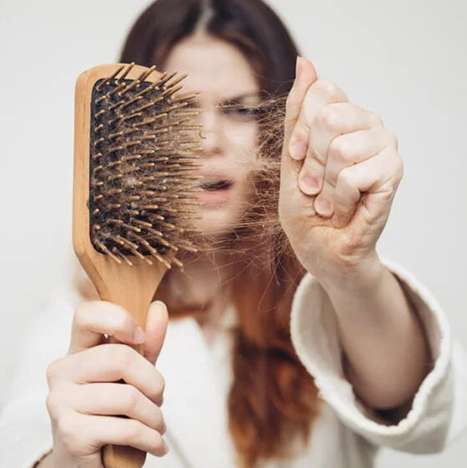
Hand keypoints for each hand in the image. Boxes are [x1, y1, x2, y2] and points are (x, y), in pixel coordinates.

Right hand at [45, 301, 168, 467]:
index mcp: (77, 350)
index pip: (86, 314)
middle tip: (157, 398)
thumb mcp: (134, 373)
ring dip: (154, 416)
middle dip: (153, 382)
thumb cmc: (112, 410)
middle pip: (119, 357)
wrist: (87, 462)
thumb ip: (147, 343)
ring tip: (155, 425)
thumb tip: (158, 307)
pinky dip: (151, 438)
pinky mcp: (70, 431)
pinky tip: (154, 444)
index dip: (118, 319)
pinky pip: (126, 428)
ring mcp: (61, 401)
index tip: (139, 337)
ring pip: (128, 396)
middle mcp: (63, 371)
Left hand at [279, 57, 402, 282]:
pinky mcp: (392, 173)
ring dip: (325, 186)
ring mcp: (384, 146)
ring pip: (341, 148)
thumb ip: (298, 115)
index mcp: (344, 116)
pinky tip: (345, 210)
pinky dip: (339, 200)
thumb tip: (306, 63)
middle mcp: (368, 124)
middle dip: (311, 163)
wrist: (321, 249)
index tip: (298, 159)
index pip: (321, 92)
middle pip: (329, 117)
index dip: (301, 131)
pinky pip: (352, 175)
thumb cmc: (306, 208)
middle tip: (315, 187)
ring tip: (330, 201)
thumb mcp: (291, 159)